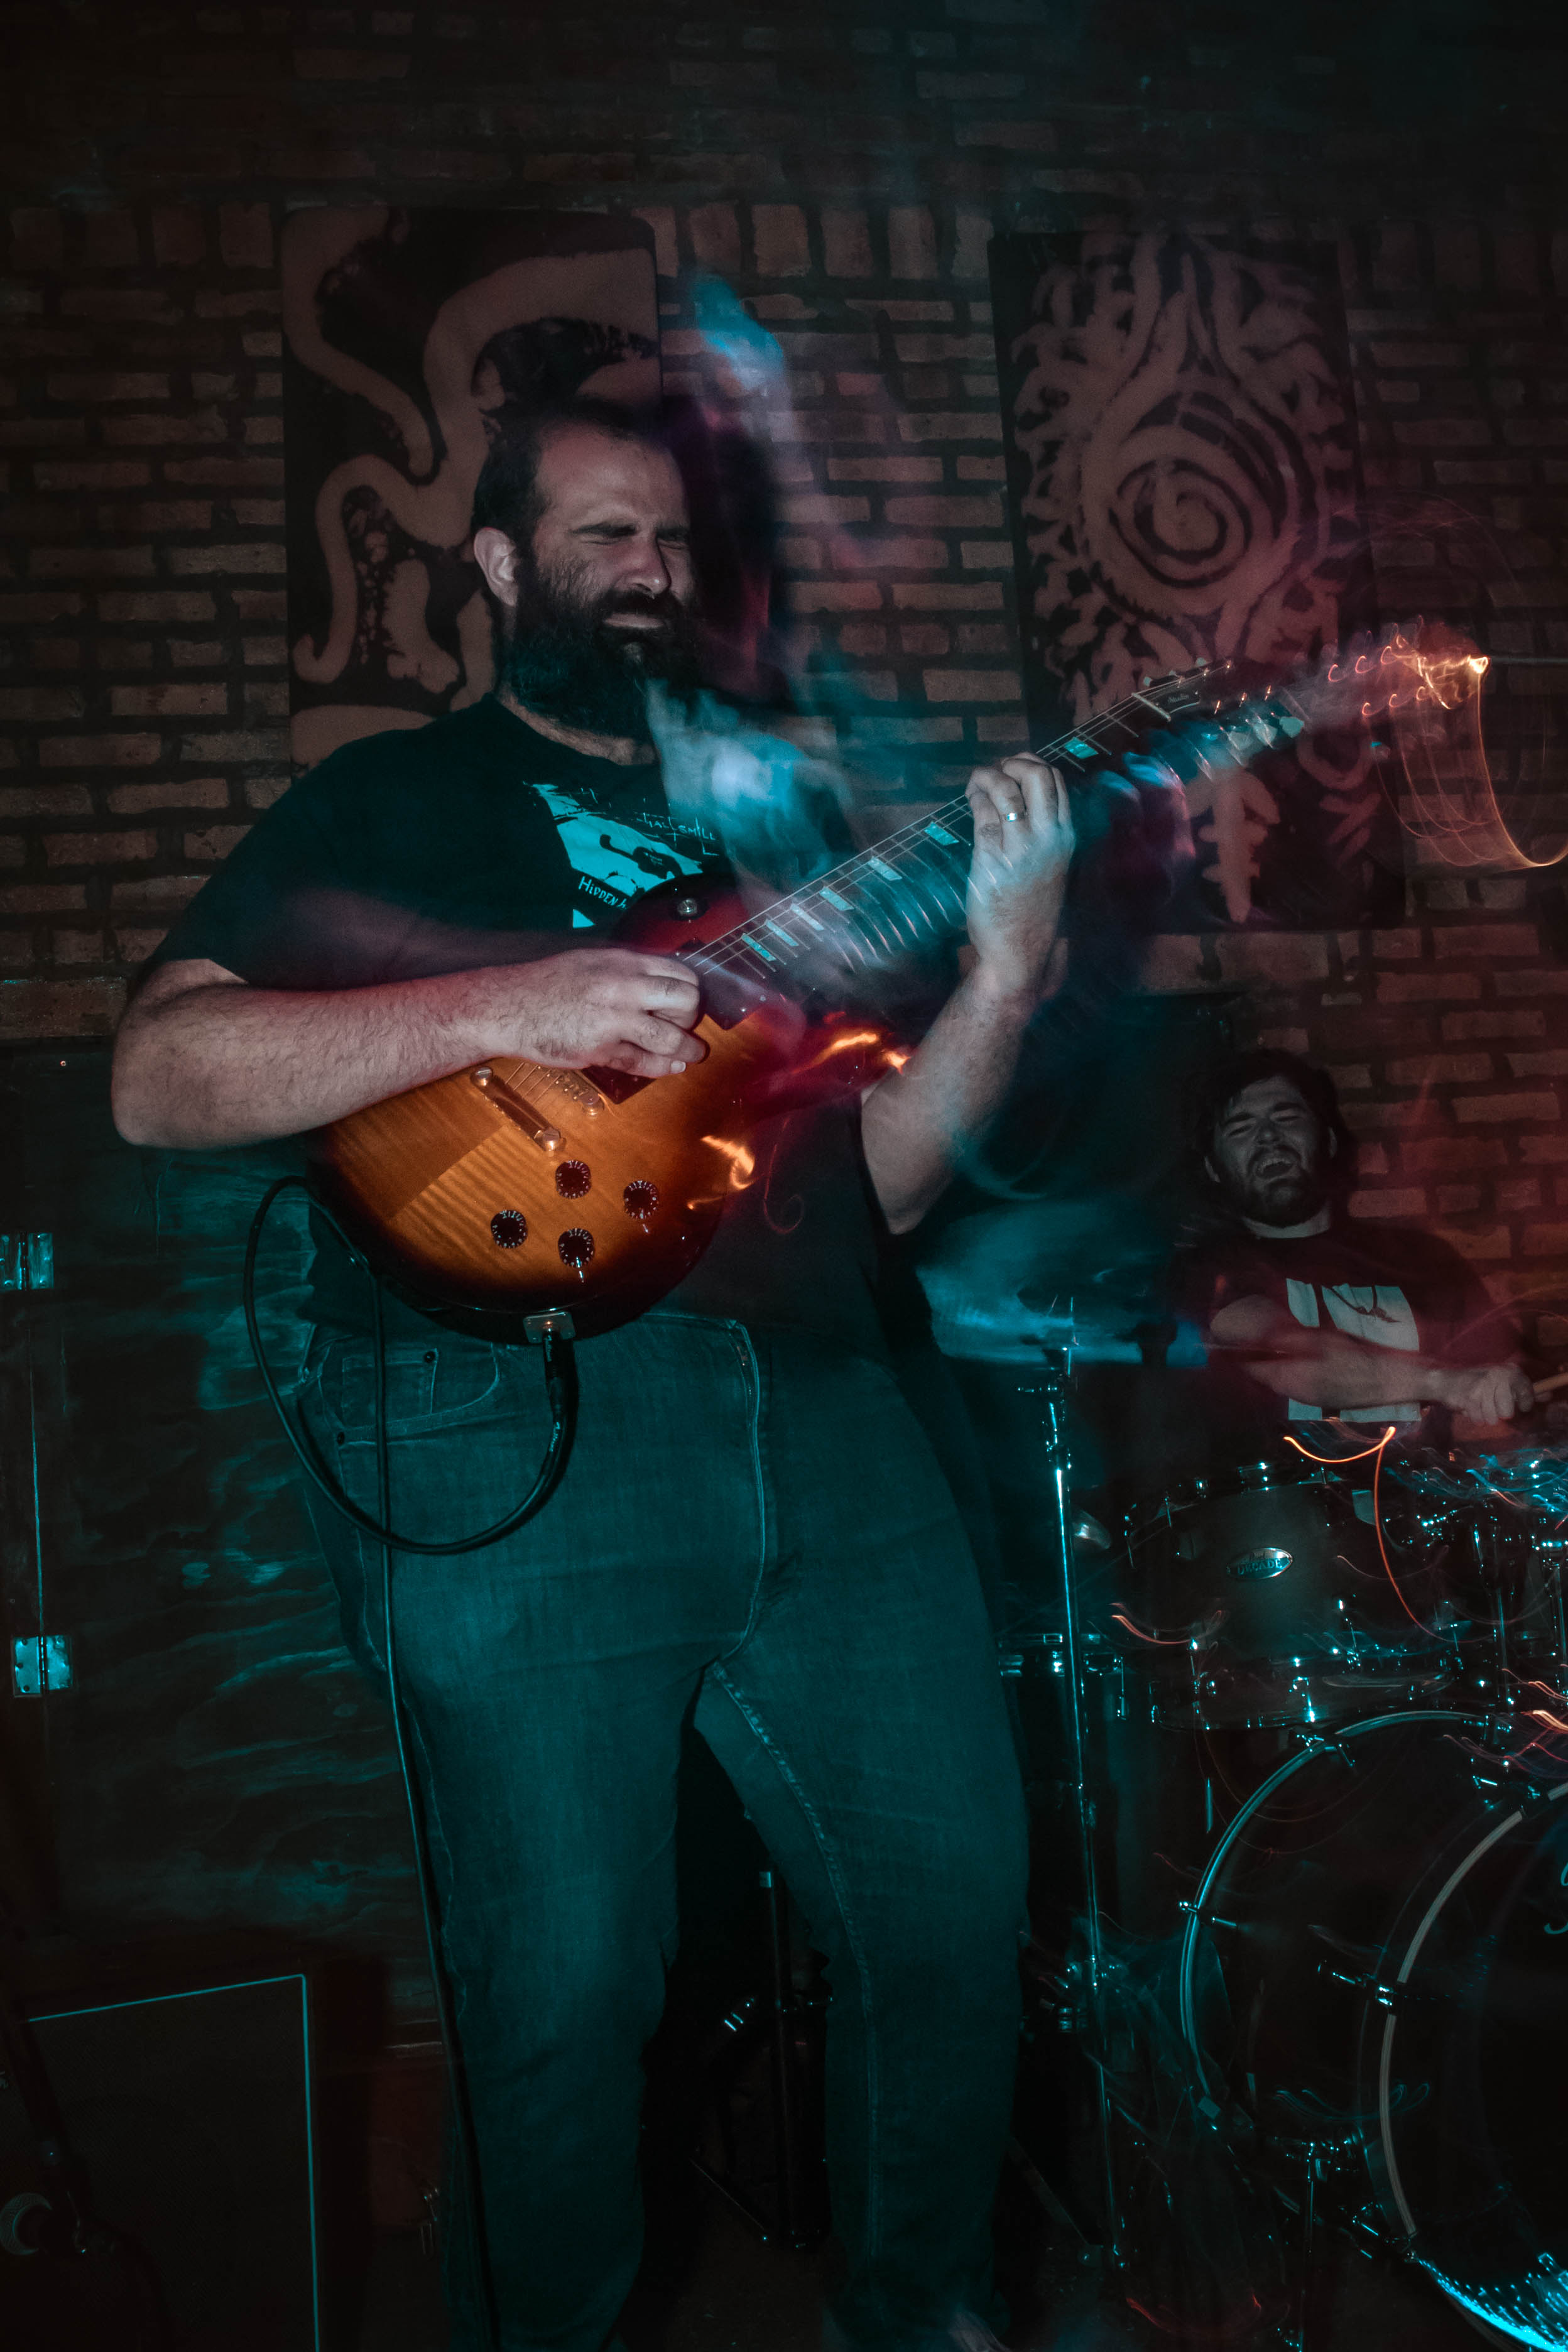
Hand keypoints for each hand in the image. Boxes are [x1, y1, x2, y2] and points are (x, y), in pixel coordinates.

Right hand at [473, 948, 707, 1078]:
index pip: (680, 972)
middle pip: (684, 1001)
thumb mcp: (591, 961)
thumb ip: (626, 970)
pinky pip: (642, 1062)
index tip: (688, 1001)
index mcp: (622, 962)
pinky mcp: (599, 1049)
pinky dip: (662, 1067)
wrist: (508, 1006)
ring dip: (687, 1048)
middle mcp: (622, 987)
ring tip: (692, 1054)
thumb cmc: (545, 984)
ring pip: (669, 1036)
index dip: (691, 990)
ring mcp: (612, 1019)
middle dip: (691, 1017)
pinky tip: (671, 1067)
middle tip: (685, 1026)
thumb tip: (660, 982)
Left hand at [964, 756, 1074, 1000]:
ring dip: (986, 776)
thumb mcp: (1051, 863)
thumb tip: (1020, 797)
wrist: (1022, 950)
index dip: (1032, 765)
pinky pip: (983, 812)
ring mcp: (1019, 846)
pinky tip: (970, 799)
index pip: (1057, 780)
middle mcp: (1048, 836)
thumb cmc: (1034, 908)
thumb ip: (1043, 830)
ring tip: (976, 784)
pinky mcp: (990, 857)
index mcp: (1065, 836)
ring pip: (1006, 788)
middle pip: (1037, 774)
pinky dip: (974, 797)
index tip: (1014, 770)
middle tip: (997, 772)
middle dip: (1012, 762)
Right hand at [1434, 1361, 1536, 1424]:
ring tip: (1479, 1405)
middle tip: (1491, 1403)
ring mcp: (1483, 1386)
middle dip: (1499, 1412)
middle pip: (1509, 1412)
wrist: (1445, 1381)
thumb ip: (1525, 1390)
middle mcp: (1498, 1376)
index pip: (1527, 1392)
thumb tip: (1549, 1394)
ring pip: (1494, 1418)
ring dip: (1486, 1416)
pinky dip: (1475, 1417)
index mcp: (1508, 1371)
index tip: (1520, 1404)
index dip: (1524, 1403)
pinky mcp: (1470, 1397)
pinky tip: (1470, 1407)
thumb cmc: (1477, 1383)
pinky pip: (1480, 1420)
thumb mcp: (1502, 1383)